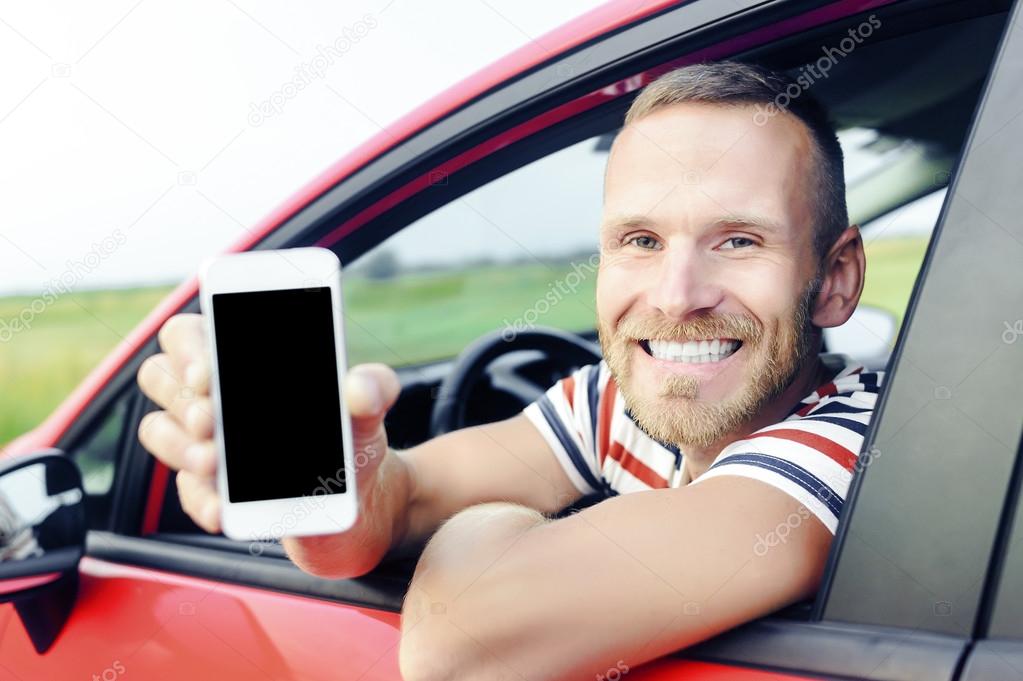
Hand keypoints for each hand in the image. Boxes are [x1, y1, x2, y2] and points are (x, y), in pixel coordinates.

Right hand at [137, 312, 401, 539]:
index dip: (189, 347)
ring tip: (213, 461)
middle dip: (181, 398)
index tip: (209, 373)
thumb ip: (373, 388)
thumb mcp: (369, 408)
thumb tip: (361, 388)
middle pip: (159, 376)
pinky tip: (222, 509)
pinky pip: (186, 490)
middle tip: (211, 420)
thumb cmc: (353, 435)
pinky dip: (201, 500)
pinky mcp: (211, 488)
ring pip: (158, 430)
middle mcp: (213, 395)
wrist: (363, 497)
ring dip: (180, 447)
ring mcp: (205, 441)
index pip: (188, 333)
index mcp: (242, 359)